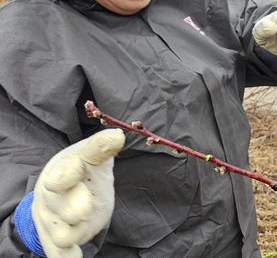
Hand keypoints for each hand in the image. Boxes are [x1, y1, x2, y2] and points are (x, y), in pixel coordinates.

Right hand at [32, 129, 124, 257]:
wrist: (58, 189)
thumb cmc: (81, 168)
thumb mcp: (91, 155)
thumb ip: (102, 148)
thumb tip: (118, 136)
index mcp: (64, 169)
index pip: (66, 170)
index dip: (68, 172)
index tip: (74, 169)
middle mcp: (55, 196)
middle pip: (62, 203)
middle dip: (72, 207)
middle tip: (84, 209)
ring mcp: (54, 219)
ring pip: (61, 231)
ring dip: (69, 234)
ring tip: (73, 233)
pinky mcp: (57, 239)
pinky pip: (59, 253)